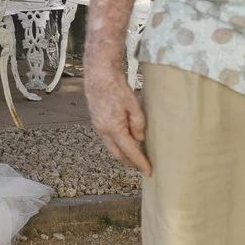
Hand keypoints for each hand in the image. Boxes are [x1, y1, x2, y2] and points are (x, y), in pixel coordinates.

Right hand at [84, 52, 150, 175]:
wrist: (99, 74)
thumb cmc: (116, 87)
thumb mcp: (133, 105)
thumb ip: (138, 124)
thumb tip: (140, 139)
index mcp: (114, 129)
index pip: (130, 152)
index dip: (140, 163)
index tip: (148, 171)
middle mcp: (103, 131)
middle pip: (118, 154)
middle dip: (129, 163)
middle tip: (141, 168)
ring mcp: (98, 126)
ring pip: (111, 146)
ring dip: (122, 154)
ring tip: (133, 158)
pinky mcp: (96, 119)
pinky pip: (107, 138)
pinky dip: (116, 144)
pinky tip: (123, 142)